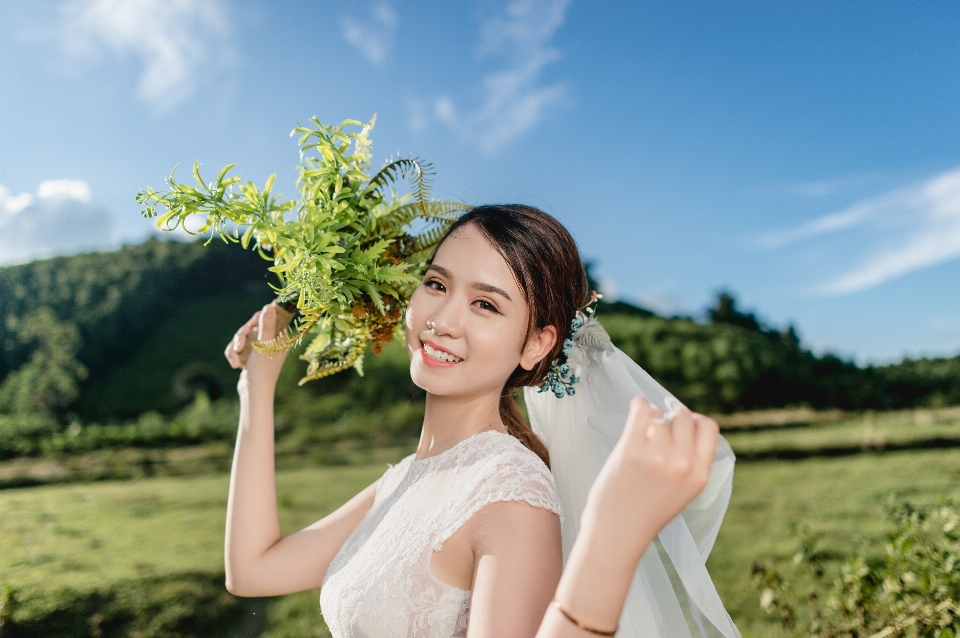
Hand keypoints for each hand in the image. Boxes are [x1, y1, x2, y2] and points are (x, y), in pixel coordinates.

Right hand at [224, 304, 289, 393]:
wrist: (253, 392)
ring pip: (242, 337)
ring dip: (234, 348)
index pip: (267, 317)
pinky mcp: (250, 354)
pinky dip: (234, 355)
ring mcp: (260, 348)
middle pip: (251, 326)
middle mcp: (271, 340)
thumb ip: (267, 325)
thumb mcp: (264, 345)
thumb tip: (269, 306)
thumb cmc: (263, 370)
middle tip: (239, 348)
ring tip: (236, 362)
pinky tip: (236, 365)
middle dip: (241, 337)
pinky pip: (237, 347)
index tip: (251, 327)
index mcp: (280, 336)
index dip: (256, 320)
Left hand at [581, 397, 718, 563]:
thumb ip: (688, 462)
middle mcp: (682, 464)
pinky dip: (639, 405)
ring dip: (649, 422)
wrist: (618, 534)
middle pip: (684, 417)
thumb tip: (682, 423)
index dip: (694, 422)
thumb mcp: (682, 491)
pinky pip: (641, 409)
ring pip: (659, 417)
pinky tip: (636, 410)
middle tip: (656, 431)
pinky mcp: (631, 451)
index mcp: (699, 475)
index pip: (709, 428)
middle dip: (671, 419)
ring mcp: (657, 457)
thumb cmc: (645, 512)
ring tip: (640, 441)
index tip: (680, 428)